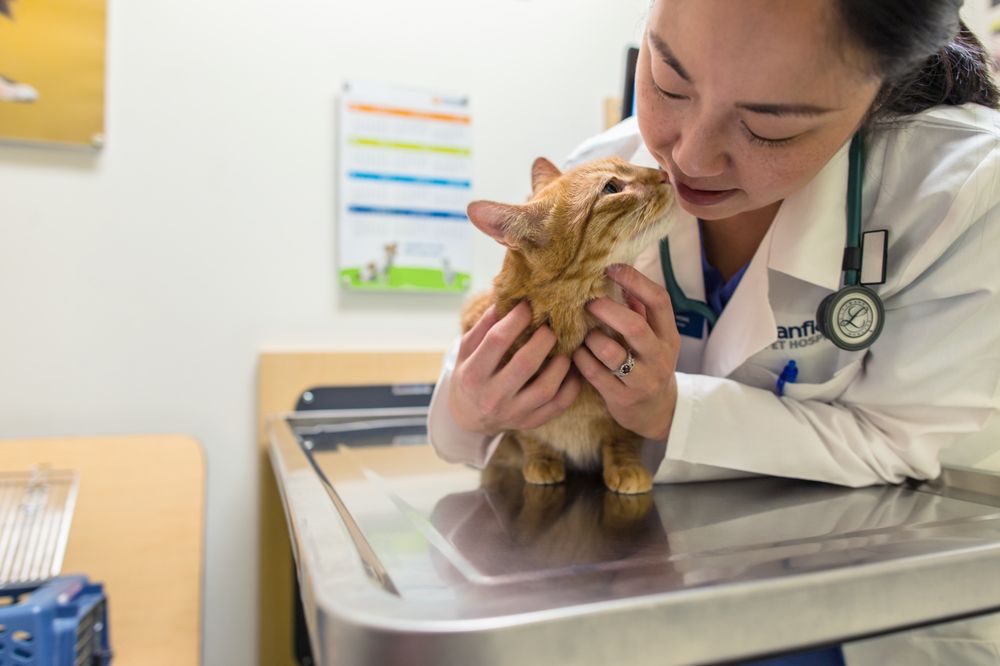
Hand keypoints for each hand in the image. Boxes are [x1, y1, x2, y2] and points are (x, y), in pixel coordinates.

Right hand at [449, 301, 581, 434]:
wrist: (468, 419)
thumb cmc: (469, 376)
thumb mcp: (466, 351)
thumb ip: (484, 326)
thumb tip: (507, 298)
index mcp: (473, 375)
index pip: (497, 340)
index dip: (516, 318)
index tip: (528, 306)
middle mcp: (492, 397)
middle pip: (525, 364)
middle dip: (543, 339)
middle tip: (550, 327)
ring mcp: (513, 413)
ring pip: (546, 388)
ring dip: (561, 363)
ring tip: (564, 348)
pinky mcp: (530, 423)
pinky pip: (559, 405)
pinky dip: (571, 386)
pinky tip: (572, 370)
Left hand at [572, 265, 679, 439]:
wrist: (658, 413)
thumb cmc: (648, 365)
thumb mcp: (655, 339)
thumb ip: (641, 310)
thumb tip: (622, 275)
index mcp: (669, 335)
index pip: (659, 300)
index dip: (635, 280)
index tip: (611, 268)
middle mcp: (659, 356)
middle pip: (634, 326)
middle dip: (606, 310)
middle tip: (588, 302)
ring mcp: (642, 380)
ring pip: (611, 352)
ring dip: (591, 338)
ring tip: (584, 334)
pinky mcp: (622, 398)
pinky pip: (595, 373)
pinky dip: (581, 359)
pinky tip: (577, 353)